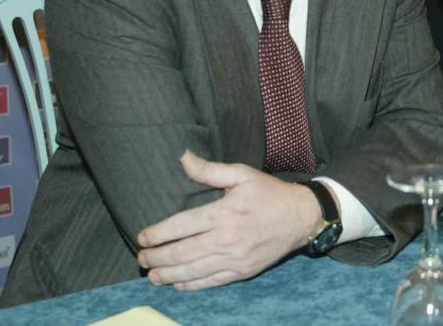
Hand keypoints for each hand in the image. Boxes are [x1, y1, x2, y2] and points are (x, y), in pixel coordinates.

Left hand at [136, 151, 320, 290]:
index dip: (158, 234)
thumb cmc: (269, 193)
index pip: (181, 226)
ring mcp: (235, 258)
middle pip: (182, 253)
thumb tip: (183, 158)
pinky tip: (178, 283)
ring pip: (193, 271)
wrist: (301, 216)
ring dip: (168, 275)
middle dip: (157, 258)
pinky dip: (191, 285)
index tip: (142, 238)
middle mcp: (226, 238)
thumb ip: (209, 170)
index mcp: (223, 213)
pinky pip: (211, 281)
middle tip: (141, 259)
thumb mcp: (241, 174)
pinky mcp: (243, 271)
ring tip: (152, 275)